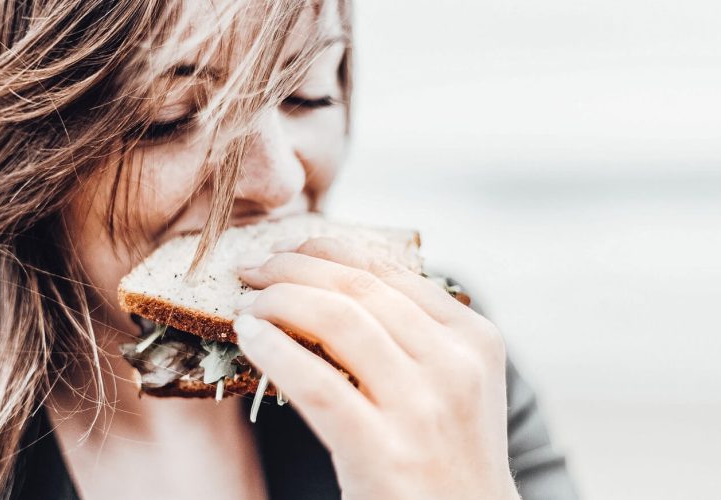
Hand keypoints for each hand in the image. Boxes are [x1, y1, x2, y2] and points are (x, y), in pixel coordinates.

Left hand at [233, 237, 518, 499]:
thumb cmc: (445, 452)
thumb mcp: (451, 382)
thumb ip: (411, 331)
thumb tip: (329, 282)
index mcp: (472, 336)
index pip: (388, 269)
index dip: (326, 249)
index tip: (287, 250)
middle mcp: (454, 363)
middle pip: (358, 286)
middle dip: (293, 266)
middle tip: (253, 269)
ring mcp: (422, 407)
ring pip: (338, 319)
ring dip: (279, 300)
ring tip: (248, 303)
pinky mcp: (384, 451)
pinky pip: (316, 383)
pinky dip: (274, 351)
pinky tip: (249, 338)